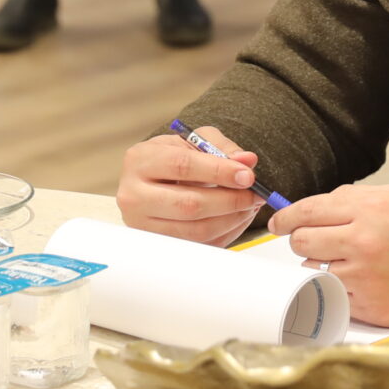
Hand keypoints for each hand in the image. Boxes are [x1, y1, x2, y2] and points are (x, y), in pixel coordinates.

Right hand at [117, 125, 264, 246]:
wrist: (149, 182)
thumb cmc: (172, 159)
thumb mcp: (192, 141)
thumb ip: (221, 147)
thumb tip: (247, 160)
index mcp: (140, 160)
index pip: (182, 165)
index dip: (219, 171)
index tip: (247, 175)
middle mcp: (133, 195)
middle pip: (189, 204)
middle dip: (230, 200)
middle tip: (255, 194)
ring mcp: (142, 225)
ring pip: (195, 230)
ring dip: (231, 220)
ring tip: (249, 206)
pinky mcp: (157, 245)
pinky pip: (198, 246)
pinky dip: (225, 234)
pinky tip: (237, 219)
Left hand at [269, 184, 388, 329]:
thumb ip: (357, 198)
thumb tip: (322, 205)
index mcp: (368, 209)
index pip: (307, 210)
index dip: (286, 217)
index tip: (278, 222)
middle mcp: (361, 241)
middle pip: (301, 241)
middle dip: (300, 240)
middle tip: (310, 242)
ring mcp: (363, 276)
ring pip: (312, 268)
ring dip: (320, 264)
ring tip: (346, 262)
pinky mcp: (367, 304)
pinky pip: (332, 292)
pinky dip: (337, 287)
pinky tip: (358, 280)